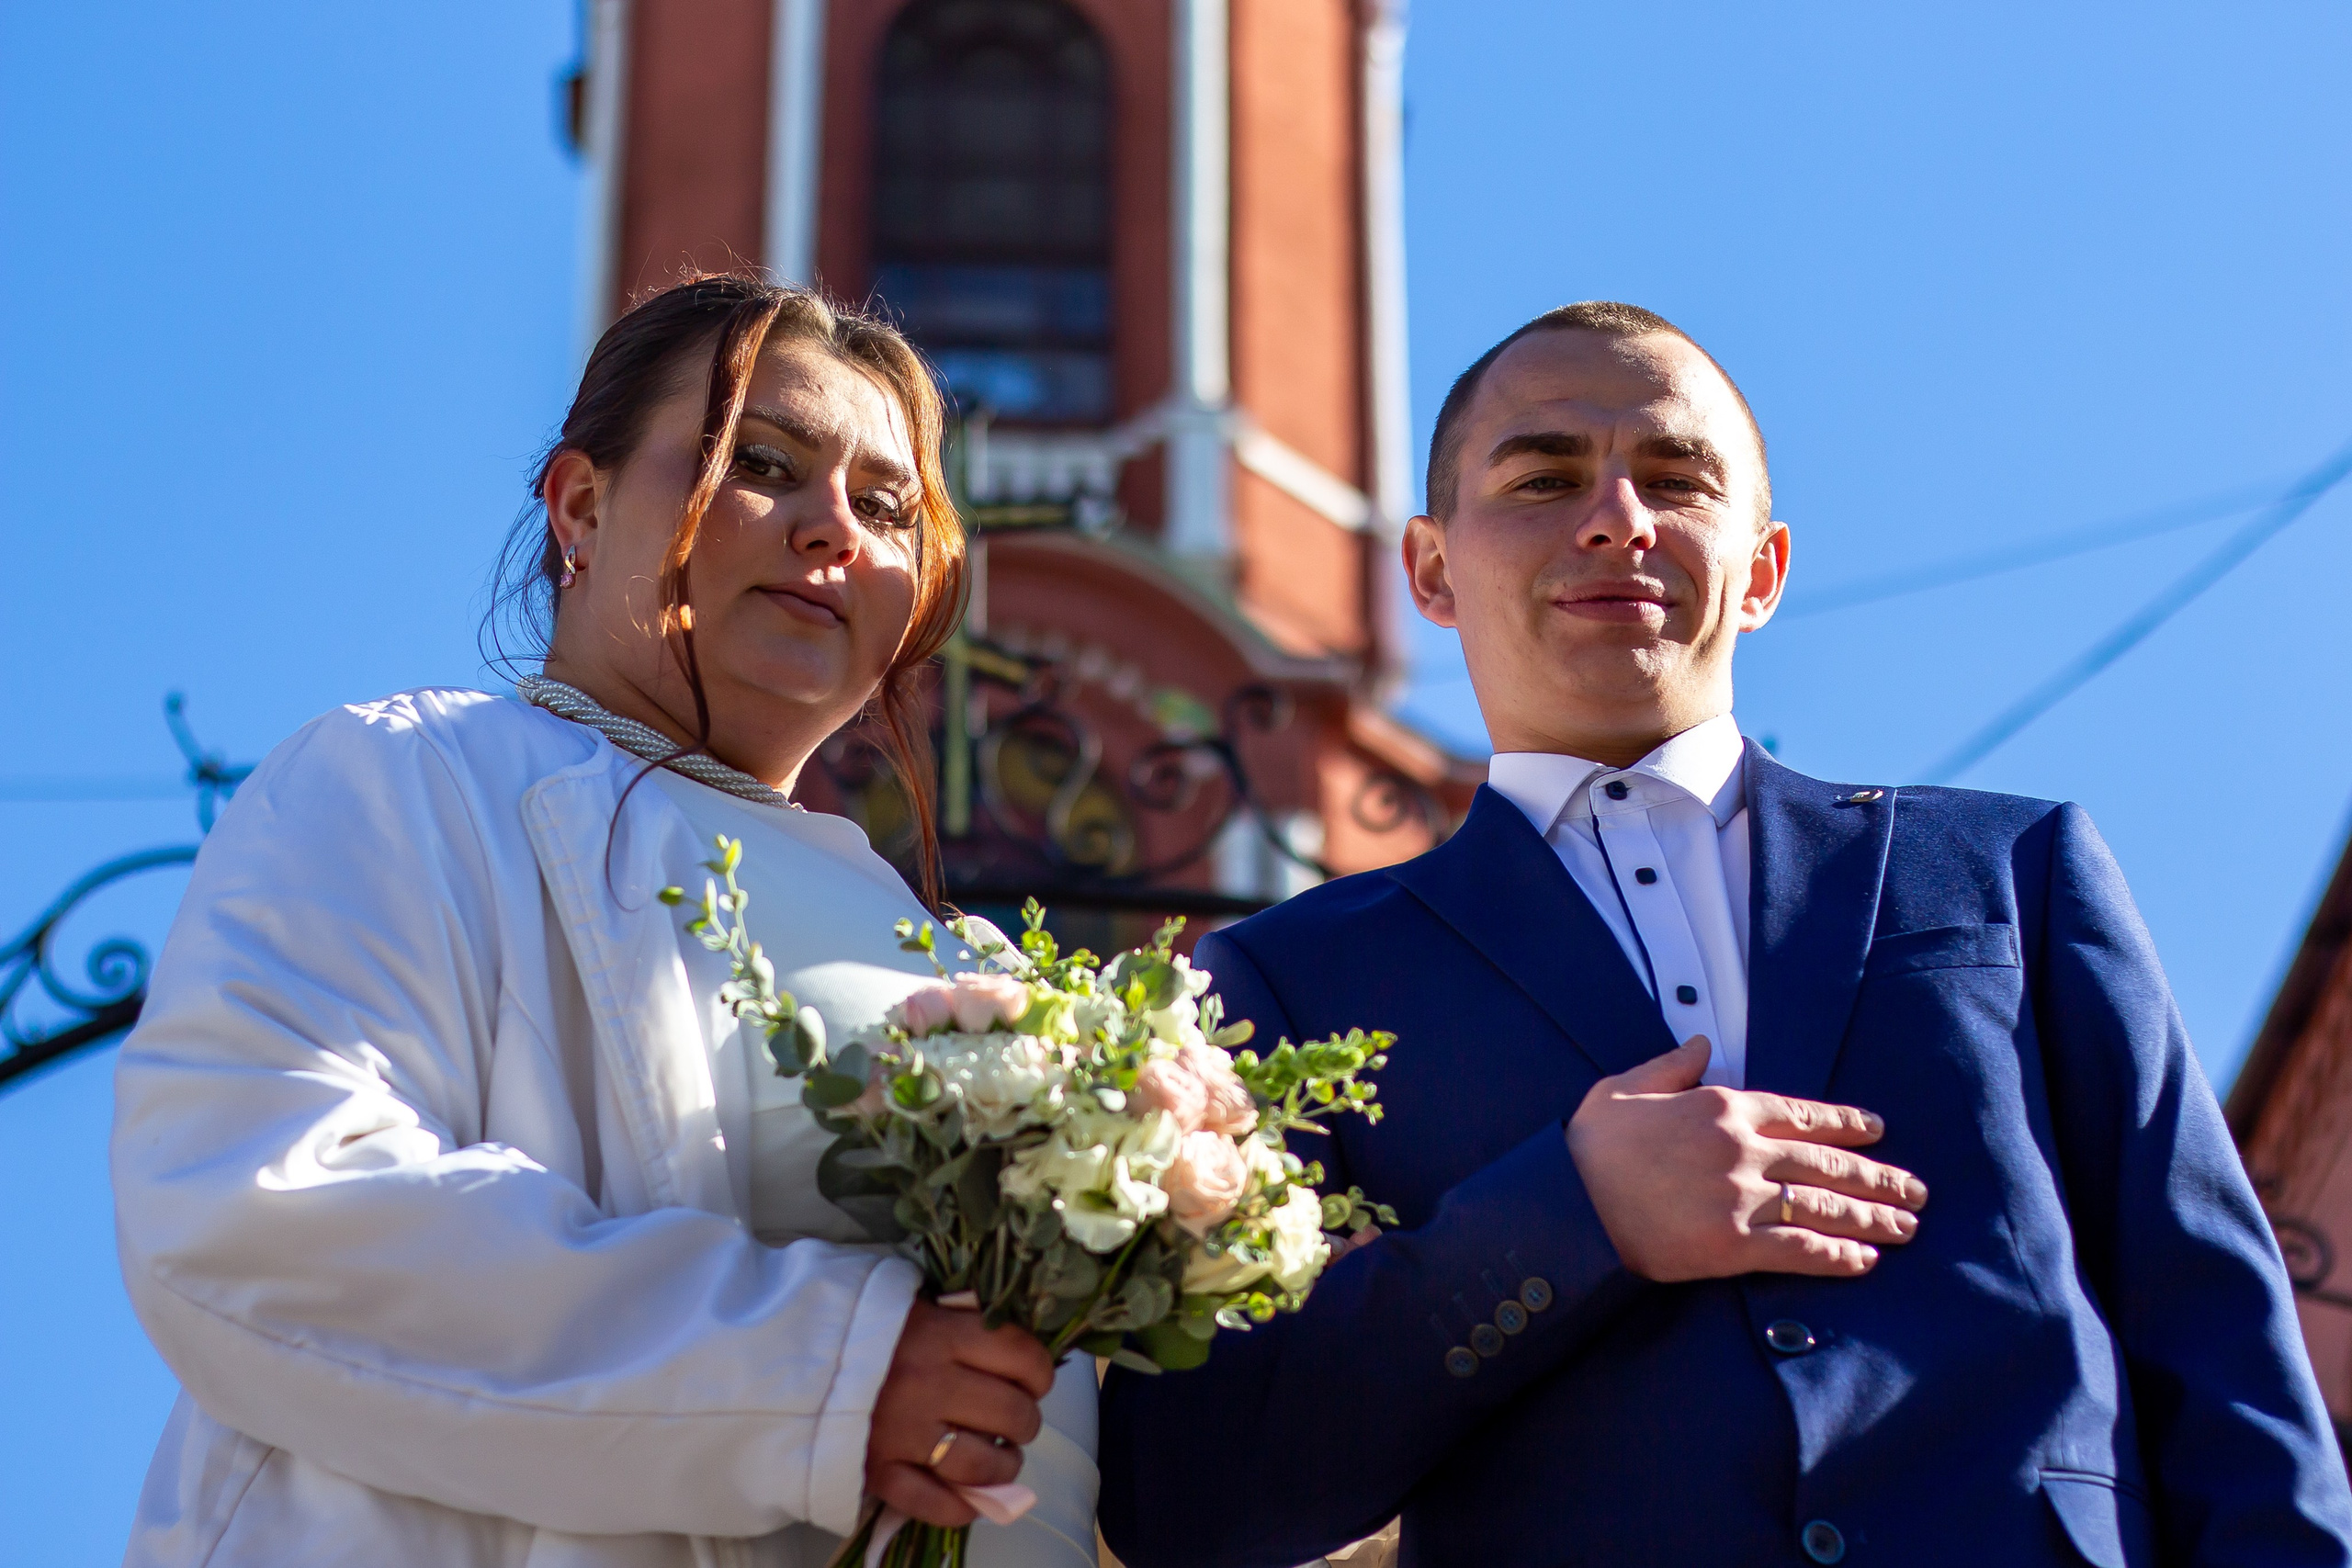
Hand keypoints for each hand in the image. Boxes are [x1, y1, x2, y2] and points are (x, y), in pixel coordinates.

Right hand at [865, 1300, 1055, 1527]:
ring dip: (1004, 1466)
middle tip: (1014, 1419)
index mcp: (941, 1333)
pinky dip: (964, 1507)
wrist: (788, 1355)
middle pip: (1011, 1414)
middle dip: (1025, 1421)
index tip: (1034, 1379)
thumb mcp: (918, 1304)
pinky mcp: (878, 1472)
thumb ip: (965, 1320)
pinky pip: (938, 1505)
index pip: (1022, 1357)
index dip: (1040, 1373)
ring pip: (983, 1465)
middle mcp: (927, 1384)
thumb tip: (1018, 1353)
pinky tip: (970, 1496)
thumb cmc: (864, 1325)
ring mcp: (903, 1433)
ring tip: (1000, 1458)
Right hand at [1565, 1036, 1927, 1282]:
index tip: (1877, 1130)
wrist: (1566, 1204)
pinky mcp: (1731, 1246)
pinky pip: (1798, 1249)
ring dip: (1872, 1217)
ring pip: (1824, 1206)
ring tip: (1905, 1227)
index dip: (1847, 1123)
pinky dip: (1836, 1255)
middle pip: (1827, 1163)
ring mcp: (1741, 1199)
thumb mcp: (1623, 1088)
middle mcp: (1743, 1150)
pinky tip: (1864, 1260)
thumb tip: (1700, 1043)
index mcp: (1721, 1107)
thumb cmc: (1589, 1148)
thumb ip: (1669, 1065)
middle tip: (1915, 1189)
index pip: (1803, 1113)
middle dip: (1878, 1177)